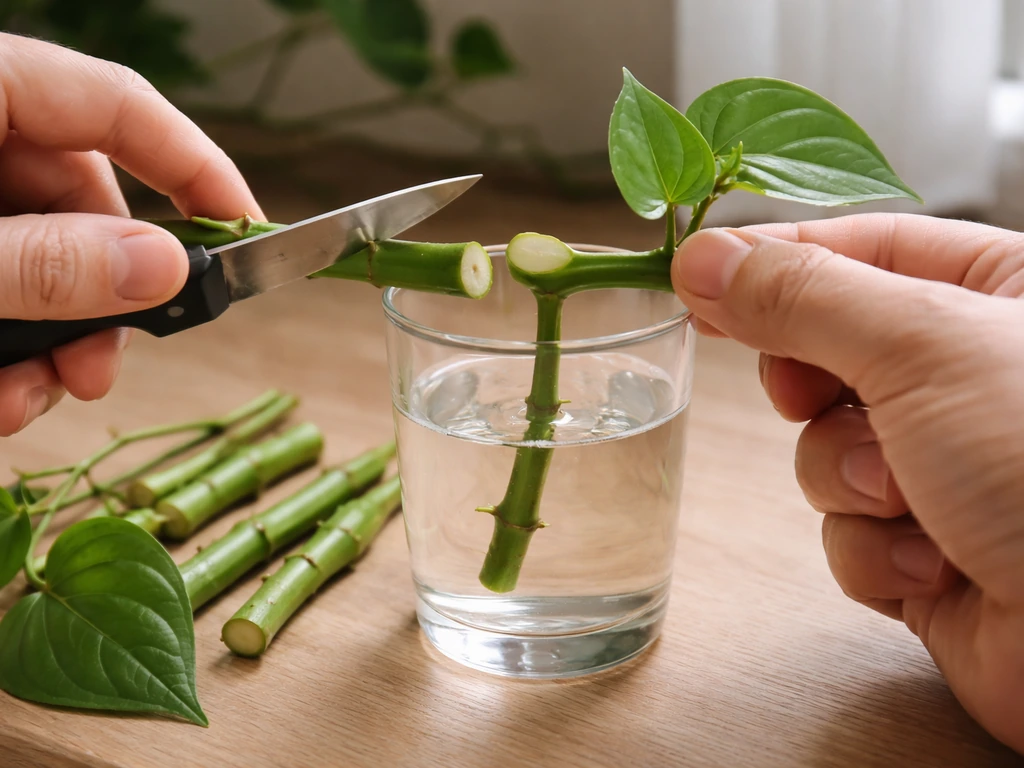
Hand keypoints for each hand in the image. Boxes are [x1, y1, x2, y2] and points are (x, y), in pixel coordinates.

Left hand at [0, 33, 263, 436]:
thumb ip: (42, 262)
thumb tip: (167, 271)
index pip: (120, 106)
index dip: (197, 170)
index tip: (251, 238)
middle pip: (81, 204)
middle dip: (99, 304)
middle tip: (97, 373)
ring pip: (39, 258)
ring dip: (49, 343)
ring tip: (20, 402)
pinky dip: (4, 344)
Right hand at [672, 213, 1023, 753]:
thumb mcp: (922, 346)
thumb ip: (802, 296)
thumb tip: (702, 259)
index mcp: (1002, 292)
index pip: (860, 249)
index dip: (772, 262)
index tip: (693, 275)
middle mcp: (974, 378)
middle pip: (827, 352)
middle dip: (814, 391)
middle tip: (810, 395)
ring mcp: (951, 467)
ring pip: (826, 452)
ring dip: (847, 481)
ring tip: (908, 501)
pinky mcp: (930, 551)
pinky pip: (849, 534)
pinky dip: (875, 552)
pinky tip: (935, 567)